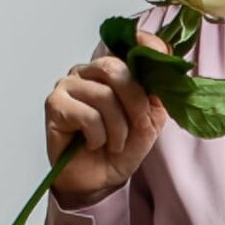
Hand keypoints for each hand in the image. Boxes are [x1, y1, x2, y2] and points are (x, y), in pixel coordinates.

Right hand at [43, 24, 175, 198]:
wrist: (98, 182)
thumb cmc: (119, 150)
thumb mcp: (149, 121)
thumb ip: (158, 95)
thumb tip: (169, 70)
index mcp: (110, 70)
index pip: (126, 42)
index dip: (146, 45)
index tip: (163, 54)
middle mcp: (86, 72)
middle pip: (115, 69)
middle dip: (135, 102)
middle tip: (138, 125)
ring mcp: (68, 86)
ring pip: (103, 96)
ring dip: (118, 128)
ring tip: (114, 144)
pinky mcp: (55, 105)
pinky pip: (87, 116)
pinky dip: (99, 136)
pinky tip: (94, 145)